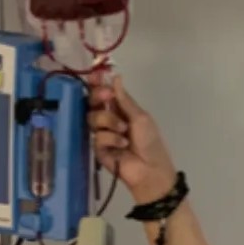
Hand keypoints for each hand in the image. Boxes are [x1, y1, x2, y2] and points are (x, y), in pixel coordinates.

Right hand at [87, 72, 177, 205]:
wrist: (150, 169)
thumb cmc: (150, 142)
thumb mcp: (140, 117)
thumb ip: (124, 99)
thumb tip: (115, 77)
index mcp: (120, 109)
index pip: (104, 93)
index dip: (97, 83)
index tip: (96, 75)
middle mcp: (108, 119)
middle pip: (93, 102)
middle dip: (98, 96)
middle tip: (106, 97)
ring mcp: (102, 134)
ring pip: (93, 117)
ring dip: (109, 121)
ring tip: (123, 130)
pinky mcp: (98, 149)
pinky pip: (97, 136)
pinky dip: (111, 138)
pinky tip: (122, 145)